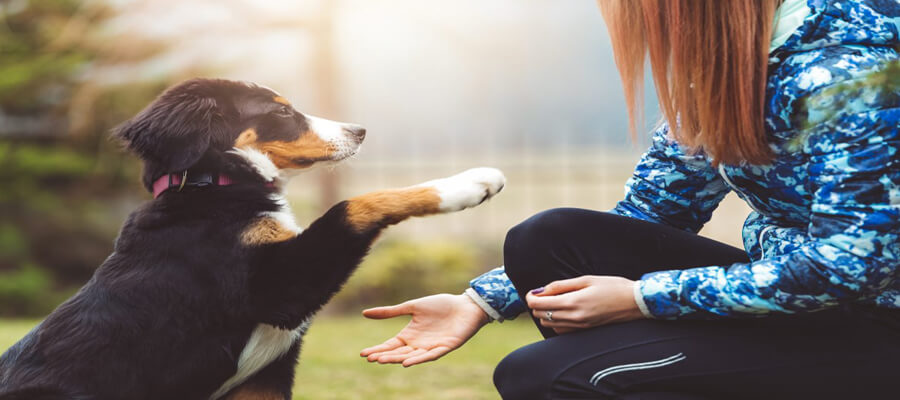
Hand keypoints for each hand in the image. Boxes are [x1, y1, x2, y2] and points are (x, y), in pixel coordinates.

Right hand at [360, 293, 489, 366]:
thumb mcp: (412, 306)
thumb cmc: (440, 305)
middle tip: (371, 358)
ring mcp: (431, 347)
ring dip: (397, 359)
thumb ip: (390, 312)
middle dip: (384, 356)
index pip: (390, 345)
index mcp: (410, 335)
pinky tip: (407, 362)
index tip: (363, 354)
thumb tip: (364, 313)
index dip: (378, 349)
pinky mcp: (445, 347)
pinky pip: (430, 355)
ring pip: (411, 356)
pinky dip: (418, 359)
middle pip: (398, 353)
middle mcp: (418, 344)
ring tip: (383, 360)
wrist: (465, 305)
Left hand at [525, 276, 644, 333]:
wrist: (634, 303)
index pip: (539, 304)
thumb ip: (561, 285)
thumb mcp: (586, 279)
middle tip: (543, 294)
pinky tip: (563, 311)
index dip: (531, 297)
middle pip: (541, 315)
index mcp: (573, 303)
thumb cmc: (612, 286)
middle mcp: (574, 318)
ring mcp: (579, 327)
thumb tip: (541, 290)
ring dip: (545, 313)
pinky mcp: (584, 331)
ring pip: (549, 324)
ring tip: (553, 301)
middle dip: (537, 304)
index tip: (533, 291)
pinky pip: (561, 330)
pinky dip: (556, 321)